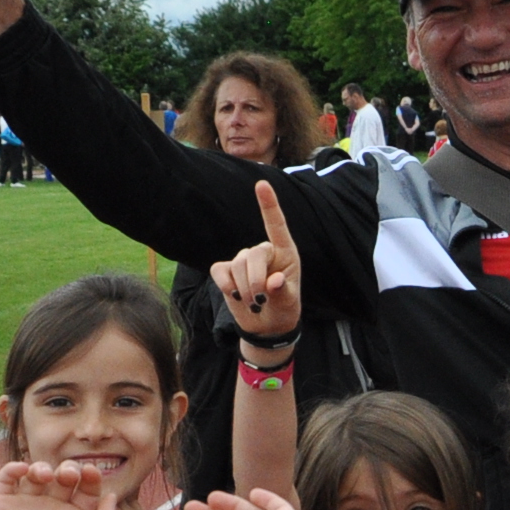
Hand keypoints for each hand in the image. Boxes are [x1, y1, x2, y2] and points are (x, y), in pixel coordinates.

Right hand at [0, 460, 117, 509]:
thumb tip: (112, 496)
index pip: (86, 489)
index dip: (91, 477)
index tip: (91, 472)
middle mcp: (50, 508)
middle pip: (63, 477)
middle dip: (69, 469)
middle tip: (68, 475)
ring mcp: (25, 504)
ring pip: (36, 473)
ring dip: (42, 467)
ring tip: (44, 476)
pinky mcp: (1, 502)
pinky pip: (7, 477)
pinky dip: (14, 467)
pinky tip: (23, 470)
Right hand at [210, 179, 303, 346]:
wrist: (266, 326)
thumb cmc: (283, 309)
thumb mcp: (289, 304)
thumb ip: (282, 292)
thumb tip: (274, 282)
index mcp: (285, 252)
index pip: (276, 225)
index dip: (268, 204)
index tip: (262, 183)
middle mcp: (264, 252)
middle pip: (253, 254)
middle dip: (255, 279)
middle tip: (261, 300)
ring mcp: (243, 260)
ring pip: (237, 264)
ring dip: (244, 288)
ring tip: (254, 302)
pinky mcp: (226, 271)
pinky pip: (220, 271)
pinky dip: (226, 285)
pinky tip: (235, 295)